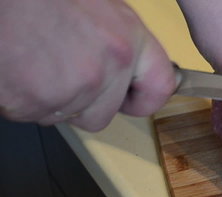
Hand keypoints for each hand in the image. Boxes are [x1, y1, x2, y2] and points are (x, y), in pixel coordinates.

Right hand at [0, 0, 175, 130]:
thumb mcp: (99, 6)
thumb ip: (120, 42)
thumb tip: (129, 68)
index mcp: (127, 39)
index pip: (159, 87)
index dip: (142, 99)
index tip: (131, 99)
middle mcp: (105, 68)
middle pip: (102, 114)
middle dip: (82, 102)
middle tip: (59, 68)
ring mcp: (70, 89)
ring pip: (66, 115)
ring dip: (50, 98)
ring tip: (35, 60)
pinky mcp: (34, 101)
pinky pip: (32, 114)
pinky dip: (23, 98)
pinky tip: (18, 68)